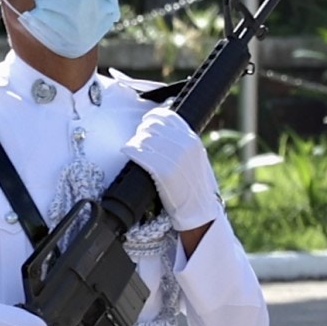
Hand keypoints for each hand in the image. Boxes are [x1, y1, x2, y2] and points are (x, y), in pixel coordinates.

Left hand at [126, 109, 220, 229]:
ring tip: (132, 149)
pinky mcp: (164, 171)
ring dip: (135, 142)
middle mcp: (185, 145)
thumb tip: (163, 131)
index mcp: (192, 139)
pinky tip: (127, 151)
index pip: (168, 117)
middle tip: (138, 140)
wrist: (199, 209)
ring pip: (144, 139)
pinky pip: (140, 153)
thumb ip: (182, 143)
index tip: (145, 122)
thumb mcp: (195, 157)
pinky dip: (130, 150)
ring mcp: (175, 157)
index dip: (152, 117)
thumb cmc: (195, 185)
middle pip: (152, 127)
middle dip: (142, 132)